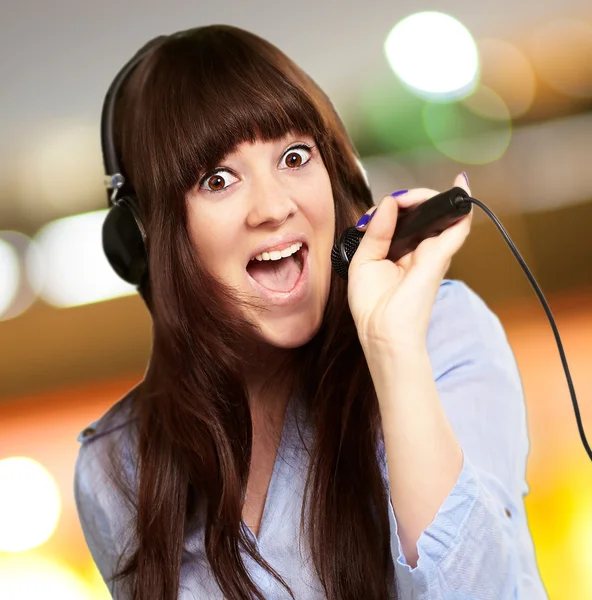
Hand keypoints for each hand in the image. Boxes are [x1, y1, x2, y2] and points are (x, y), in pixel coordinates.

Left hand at [348, 173, 472, 351]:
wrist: (383, 332)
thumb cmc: (372, 305)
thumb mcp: (363, 260)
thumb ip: (376, 230)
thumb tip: (390, 201)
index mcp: (398, 252)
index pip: (399, 219)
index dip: (392, 206)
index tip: (381, 208)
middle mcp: (417, 250)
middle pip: (420, 214)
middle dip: (410, 198)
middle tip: (398, 199)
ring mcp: (431, 252)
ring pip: (438, 215)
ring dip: (427, 197)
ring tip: (415, 194)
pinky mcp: (440, 256)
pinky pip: (457, 227)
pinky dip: (459, 205)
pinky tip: (459, 185)